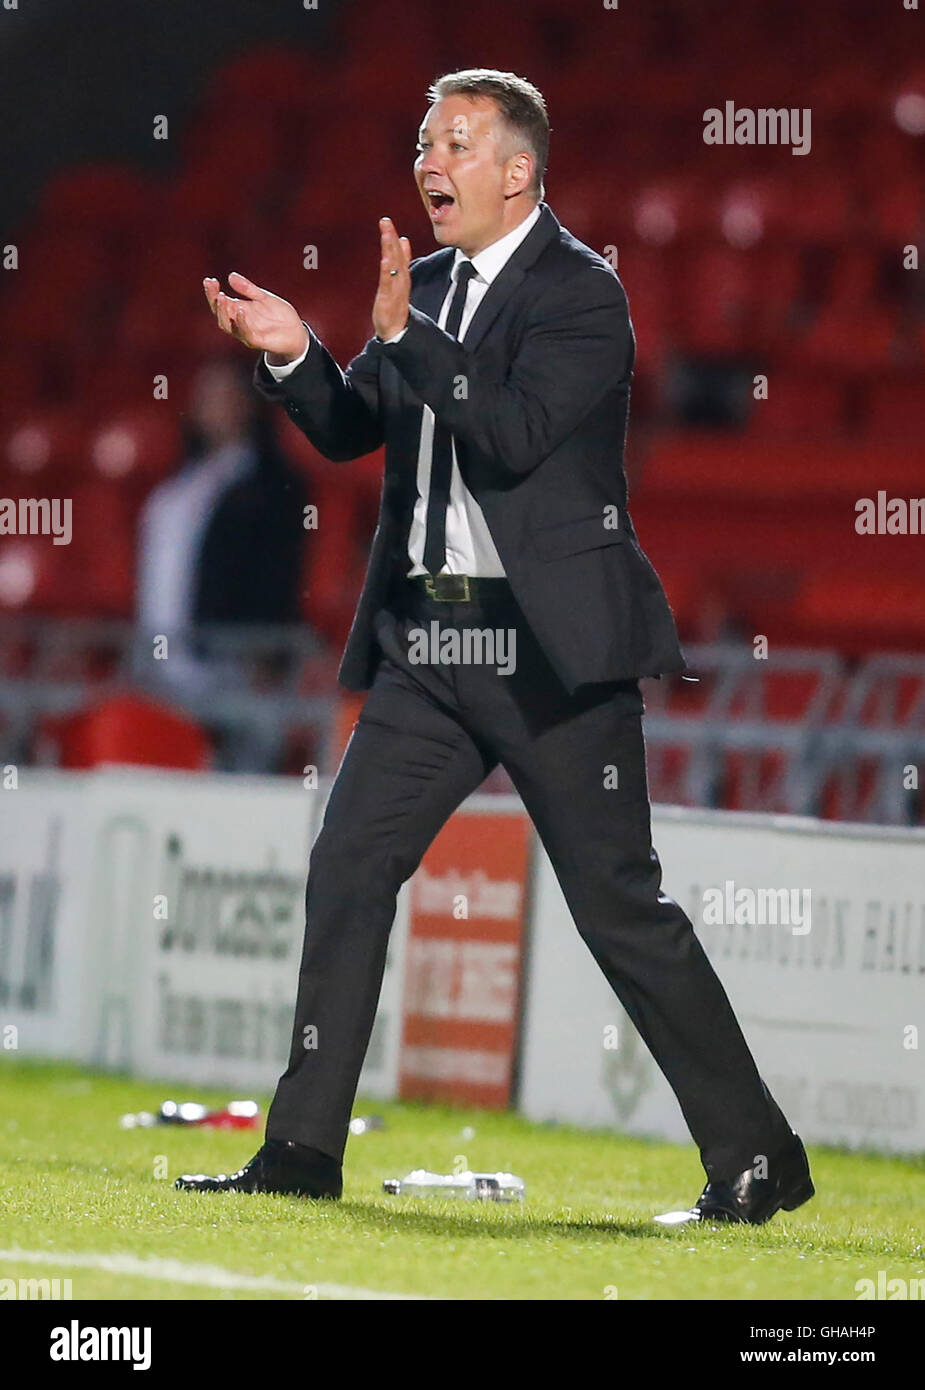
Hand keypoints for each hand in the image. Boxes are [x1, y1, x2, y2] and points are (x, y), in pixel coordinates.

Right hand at [203, 273, 308, 362]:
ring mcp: (246, 333)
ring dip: (223, 312)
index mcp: (238, 310)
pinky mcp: (257, 341)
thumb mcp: (264, 298)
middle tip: (213, 287)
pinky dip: (241, 323)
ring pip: (227, 326)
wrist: (297, 333)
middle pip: (219, 313)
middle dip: (214, 300)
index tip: (210, 280)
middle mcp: (238, 323)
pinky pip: (245, 334)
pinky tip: (241, 310)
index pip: (220, 302)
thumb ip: (248, 289)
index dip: (212, 292)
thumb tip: (231, 276)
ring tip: (221, 297)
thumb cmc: (279, 316)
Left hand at [372, 218, 411, 340]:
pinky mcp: (388, 300)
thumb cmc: (396, 307)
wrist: (397, 332)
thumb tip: (403, 240)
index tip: (388, 222)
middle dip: (391, 239)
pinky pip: (389, 284)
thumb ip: (402, 262)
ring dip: (391, 251)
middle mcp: (400, 281)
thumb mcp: (398, 281)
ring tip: (387, 236)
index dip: (394, 238)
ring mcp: (395, 290)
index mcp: (401, 276)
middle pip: (397, 257)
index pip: (399, 254)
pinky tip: (385, 260)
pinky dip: (388, 272)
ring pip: (394, 267)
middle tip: (386, 222)